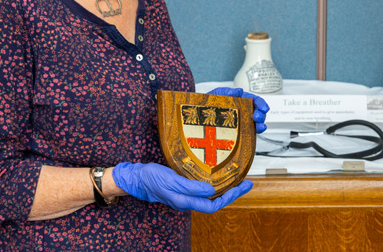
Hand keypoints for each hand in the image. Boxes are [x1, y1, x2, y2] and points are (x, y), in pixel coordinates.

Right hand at [112, 162, 251, 212]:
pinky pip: (202, 190)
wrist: (136, 178)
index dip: (229, 198)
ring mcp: (185, 195)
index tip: (242, 187)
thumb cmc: (151, 178)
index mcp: (184, 201)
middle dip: (232, 194)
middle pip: (214, 202)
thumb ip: (190, 187)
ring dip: (224, 189)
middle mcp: (187, 200)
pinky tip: (218, 177)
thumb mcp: (171, 180)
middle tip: (246, 183)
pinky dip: (214, 184)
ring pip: (210, 196)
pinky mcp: (183, 188)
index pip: (212, 205)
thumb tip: (211, 191)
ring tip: (237, 180)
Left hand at [207, 87, 268, 132]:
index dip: (261, 104)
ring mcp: (242, 122)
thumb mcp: (216, 94)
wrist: (198, 115)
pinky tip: (256, 133)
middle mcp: (244, 111)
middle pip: (258, 112)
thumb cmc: (209, 102)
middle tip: (258, 117)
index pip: (255, 100)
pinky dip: (254, 133)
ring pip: (255, 123)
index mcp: (241, 100)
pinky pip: (248, 133)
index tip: (264, 108)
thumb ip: (226, 91)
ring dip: (260, 125)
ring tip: (260, 126)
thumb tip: (238, 91)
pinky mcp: (239, 132)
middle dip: (261, 115)